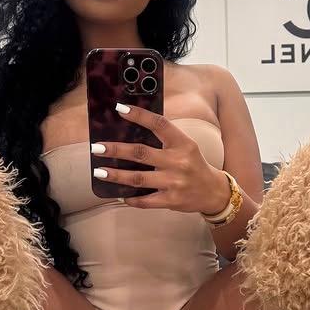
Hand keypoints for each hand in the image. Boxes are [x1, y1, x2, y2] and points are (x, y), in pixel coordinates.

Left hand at [92, 104, 230, 213]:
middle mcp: (178, 161)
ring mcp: (174, 182)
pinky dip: (130, 197)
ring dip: (116, 175)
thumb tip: (131, 130)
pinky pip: (145, 200)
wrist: (213, 192)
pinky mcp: (171, 200)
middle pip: (141, 153)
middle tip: (96, 147)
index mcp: (183, 143)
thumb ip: (164, 139)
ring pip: (138, 178)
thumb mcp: (186, 146)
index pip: (159, 124)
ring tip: (99, 171)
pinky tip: (118, 194)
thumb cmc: (194, 165)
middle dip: (116, 150)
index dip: (139, 115)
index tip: (120, 109)